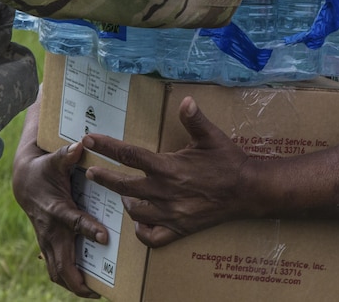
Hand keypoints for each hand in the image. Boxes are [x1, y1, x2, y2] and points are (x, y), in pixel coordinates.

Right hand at [12, 135, 106, 297]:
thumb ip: (67, 155)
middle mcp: (50, 229)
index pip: (73, 222)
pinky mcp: (48, 245)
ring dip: (73, 285)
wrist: (24, 181)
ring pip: (56, 270)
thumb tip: (80, 144)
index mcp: (56, 208)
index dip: (87, 229)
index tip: (103, 238)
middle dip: (77, 279)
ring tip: (94, 293)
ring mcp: (47, 240)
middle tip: (98, 291)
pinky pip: (55, 268)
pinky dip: (68, 280)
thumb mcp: (54, 160)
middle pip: (61, 261)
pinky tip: (85, 287)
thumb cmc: (44, 169)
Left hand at [80, 97, 250, 247]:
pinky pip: (152, 237)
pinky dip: (142, 231)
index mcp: (168, 167)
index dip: (107, 146)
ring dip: (125, 201)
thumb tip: (185, 101)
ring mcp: (170, 213)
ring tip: (122, 194)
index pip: (130, 155)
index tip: (89, 140)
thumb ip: (194, 119)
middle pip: (124, 186)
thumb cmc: (229, 162)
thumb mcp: (212, 136)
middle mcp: (165, 192)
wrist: (248, 191)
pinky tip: (140, 222)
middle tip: (91, 172)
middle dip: (104, 177)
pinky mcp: (179, 229)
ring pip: (135, 212)